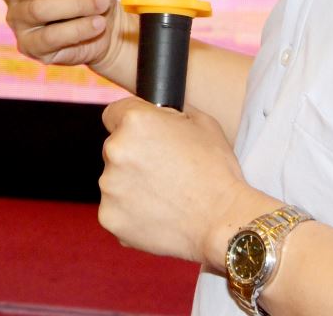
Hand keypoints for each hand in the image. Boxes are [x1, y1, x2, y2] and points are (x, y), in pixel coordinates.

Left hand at [98, 97, 267, 269]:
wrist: (222, 221)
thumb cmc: (216, 171)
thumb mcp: (201, 123)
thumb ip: (168, 113)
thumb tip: (155, 110)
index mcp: (135, 121)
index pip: (113, 113)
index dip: (129, 124)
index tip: (143, 137)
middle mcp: (115, 150)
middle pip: (115, 148)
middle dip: (133, 157)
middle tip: (163, 171)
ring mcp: (109, 186)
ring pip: (115, 180)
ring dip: (131, 185)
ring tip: (164, 196)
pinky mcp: (110, 217)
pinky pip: (115, 209)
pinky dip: (131, 212)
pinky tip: (158, 214)